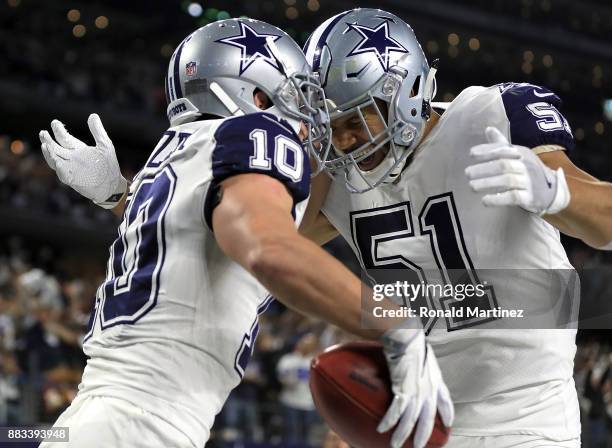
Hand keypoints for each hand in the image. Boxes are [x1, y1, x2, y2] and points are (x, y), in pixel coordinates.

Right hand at [39, 114, 127, 208]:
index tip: (54, 122)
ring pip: (54, 160)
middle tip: (43, 132)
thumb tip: (93, 115)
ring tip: (45, 145)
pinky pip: (64, 174)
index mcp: (77, 149)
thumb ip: (98, 131)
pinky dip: (60, 169)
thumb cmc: (108, 166)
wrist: (112, 185)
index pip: (64, 138)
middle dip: (48, 140)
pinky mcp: (73, 180)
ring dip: (49, 154)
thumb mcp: (105, 145)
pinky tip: (58, 163)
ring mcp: (70, 169)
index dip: (58, 130)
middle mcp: (71, 158)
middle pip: (55, 148)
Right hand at [378, 329, 453, 447]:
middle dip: (422, 436)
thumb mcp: (422, 353)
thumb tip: (412, 359)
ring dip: (401, 435)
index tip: (449, 424)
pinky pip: (396, 412)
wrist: (406, 338)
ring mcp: (416, 392)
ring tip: (395, 445)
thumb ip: (421, 361)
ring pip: (410, 421)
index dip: (448, 413)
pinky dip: (389, 422)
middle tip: (417, 447)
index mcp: (436, 380)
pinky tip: (382, 429)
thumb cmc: (411, 340)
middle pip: (428, 419)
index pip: (446, 400)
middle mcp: (428, 390)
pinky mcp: (403, 391)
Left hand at [465, 127, 569, 215]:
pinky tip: (485, 200)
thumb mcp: (517, 156)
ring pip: (507, 181)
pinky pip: (514, 197)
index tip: (471, 154)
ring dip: (488, 183)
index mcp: (521, 153)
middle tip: (467, 173)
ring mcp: (529, 182)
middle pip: (503, 165)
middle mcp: (526, 166)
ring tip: (472, 186)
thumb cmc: (527, 171)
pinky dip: (498, 199)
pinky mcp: (530, 198)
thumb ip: (501, 144)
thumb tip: (488, 128)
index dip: (487, 150)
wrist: (552, 191)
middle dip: (483, 169)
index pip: (503, 149)